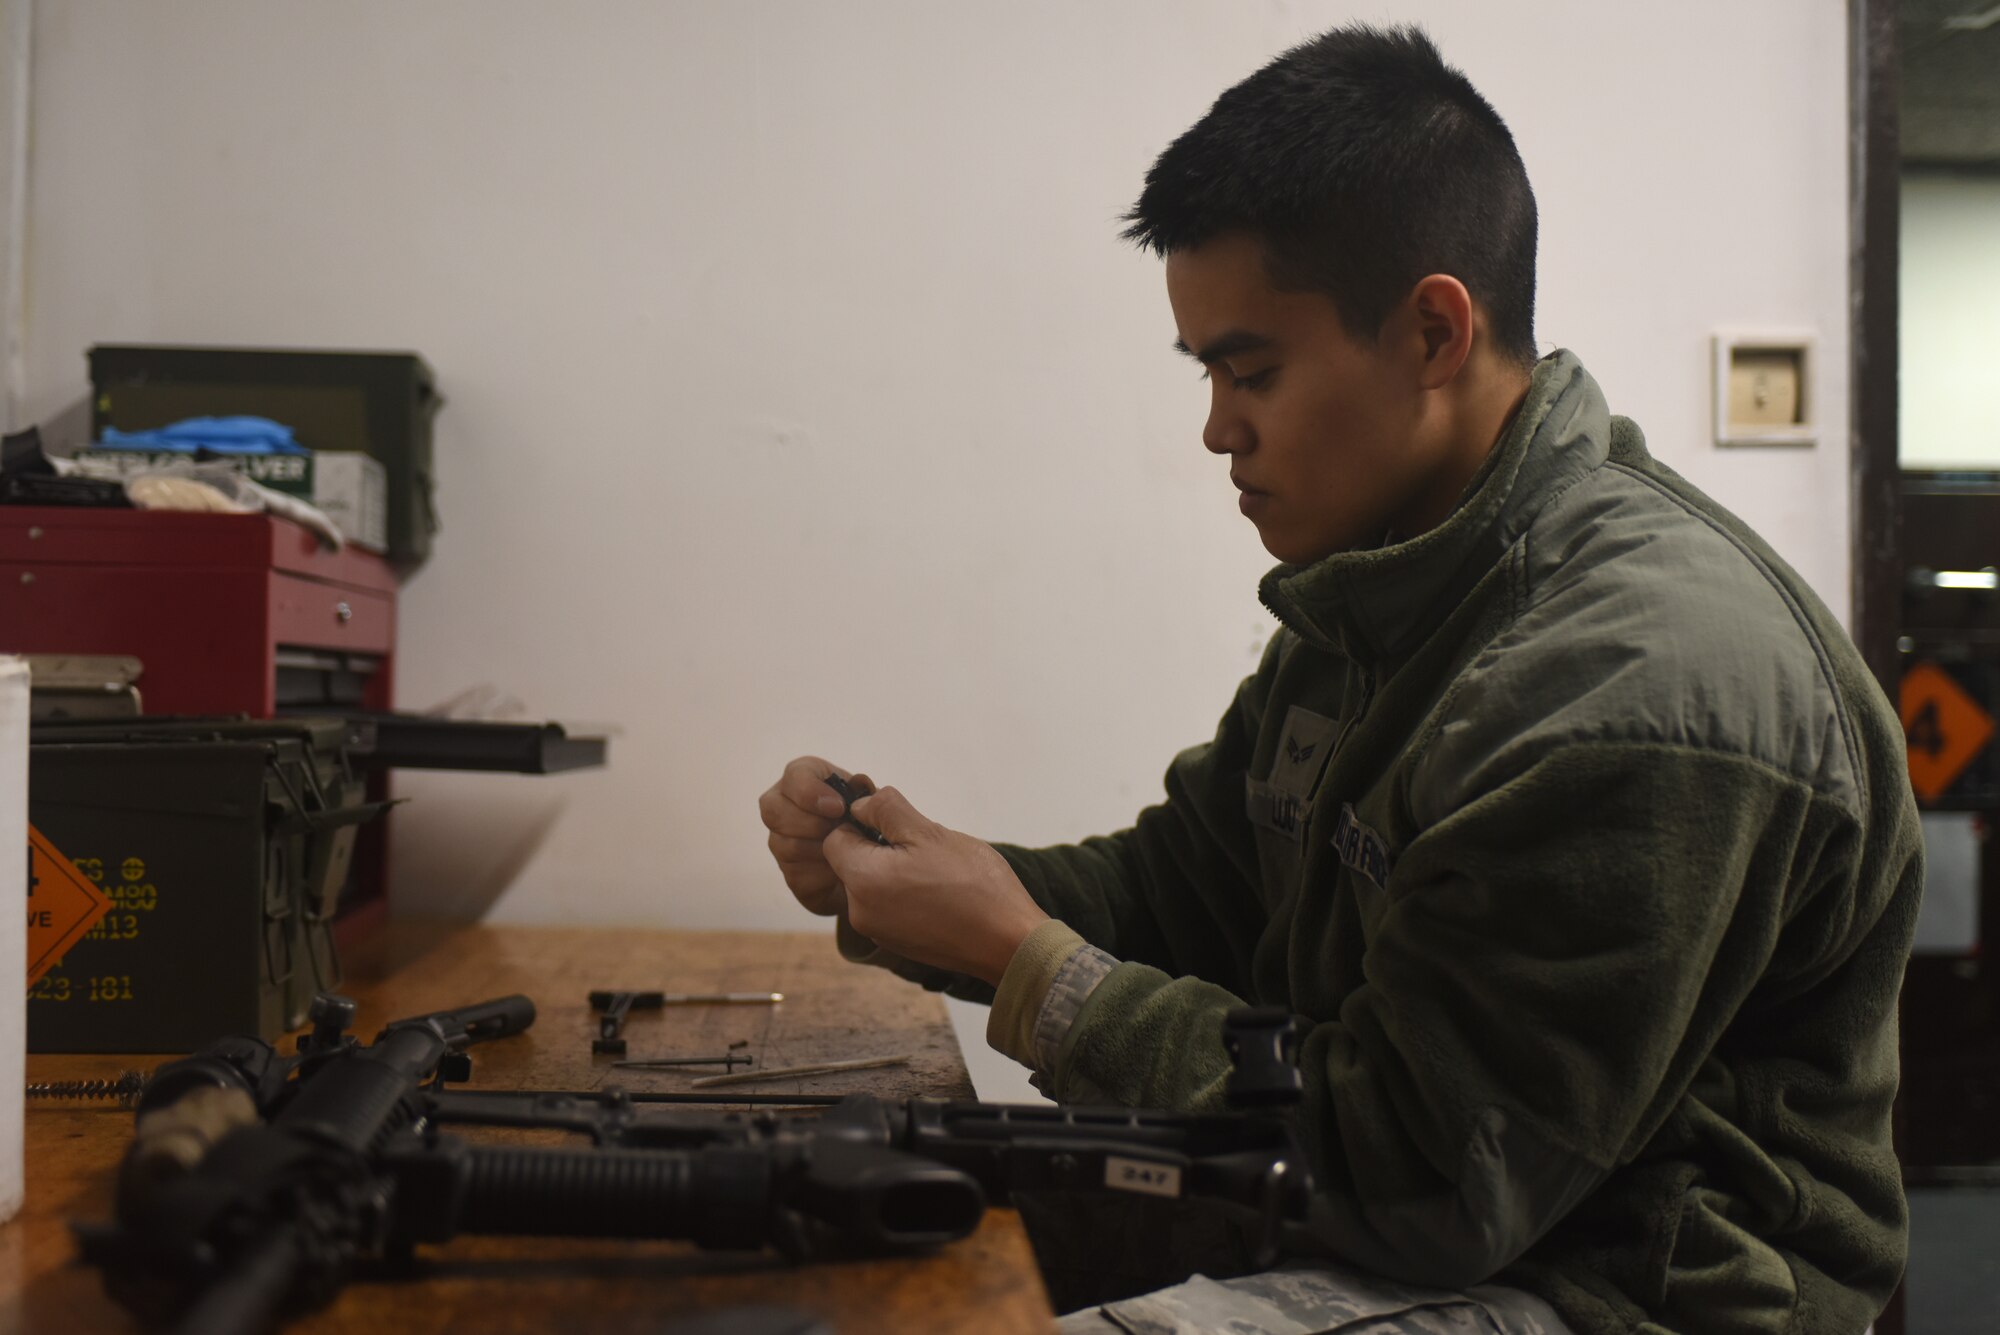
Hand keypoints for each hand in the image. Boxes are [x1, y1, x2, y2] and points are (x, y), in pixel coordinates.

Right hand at [758, 755, 877, 916]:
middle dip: (811, 822)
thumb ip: (864, 791)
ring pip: (785, 843)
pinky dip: (822, 872)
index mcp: (804, 781)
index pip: (794, 775)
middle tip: (839, 830)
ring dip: (819, 848)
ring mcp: (781, 842)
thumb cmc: (866, 823)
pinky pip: (796, 872)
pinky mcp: (791, 874)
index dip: (810, 791)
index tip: (838, 807)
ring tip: (847, 850)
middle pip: (774, 809)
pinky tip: (841, 870)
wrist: (874, 867)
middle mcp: (783, 808)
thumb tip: (858, 783)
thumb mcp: (870, 803)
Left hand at [823, 786, 1048, 986]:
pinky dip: (907, 896)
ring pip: (874, 885)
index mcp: (862, 880)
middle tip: (926, 849)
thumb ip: (886, 810)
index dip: (864, 823)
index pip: (836, 839)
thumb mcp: (929, 832)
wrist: (1009, 942)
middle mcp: (860, 912)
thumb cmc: (973, 883)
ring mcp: (879, 932)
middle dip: (883, 849)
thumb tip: (861, 805)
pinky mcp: (898, 945)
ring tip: (938, 873)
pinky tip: (941, 895)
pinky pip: (890, 908)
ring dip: (897, 872)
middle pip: (854, 864)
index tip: (900, 825)